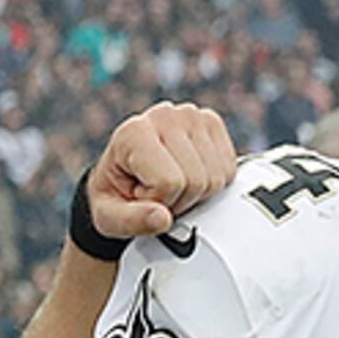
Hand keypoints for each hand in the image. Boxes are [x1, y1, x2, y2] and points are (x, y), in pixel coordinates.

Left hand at [81, 103, 237, 244]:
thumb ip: (132, 221)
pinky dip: (211, 184)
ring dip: (195, 194)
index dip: (158, 202)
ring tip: (170, 185)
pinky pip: (228, 171)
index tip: (141, 195)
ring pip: (216, 178)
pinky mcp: (212, 123)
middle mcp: (165, 116)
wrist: (123, 176)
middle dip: (178, 200)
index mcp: (134, 132)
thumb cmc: (115, 194)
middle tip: (157, 193)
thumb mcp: (110, 217)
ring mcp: (192, 116)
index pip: (169, 182)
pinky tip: (188, 176)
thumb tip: (163, 219)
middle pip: (196, 181)